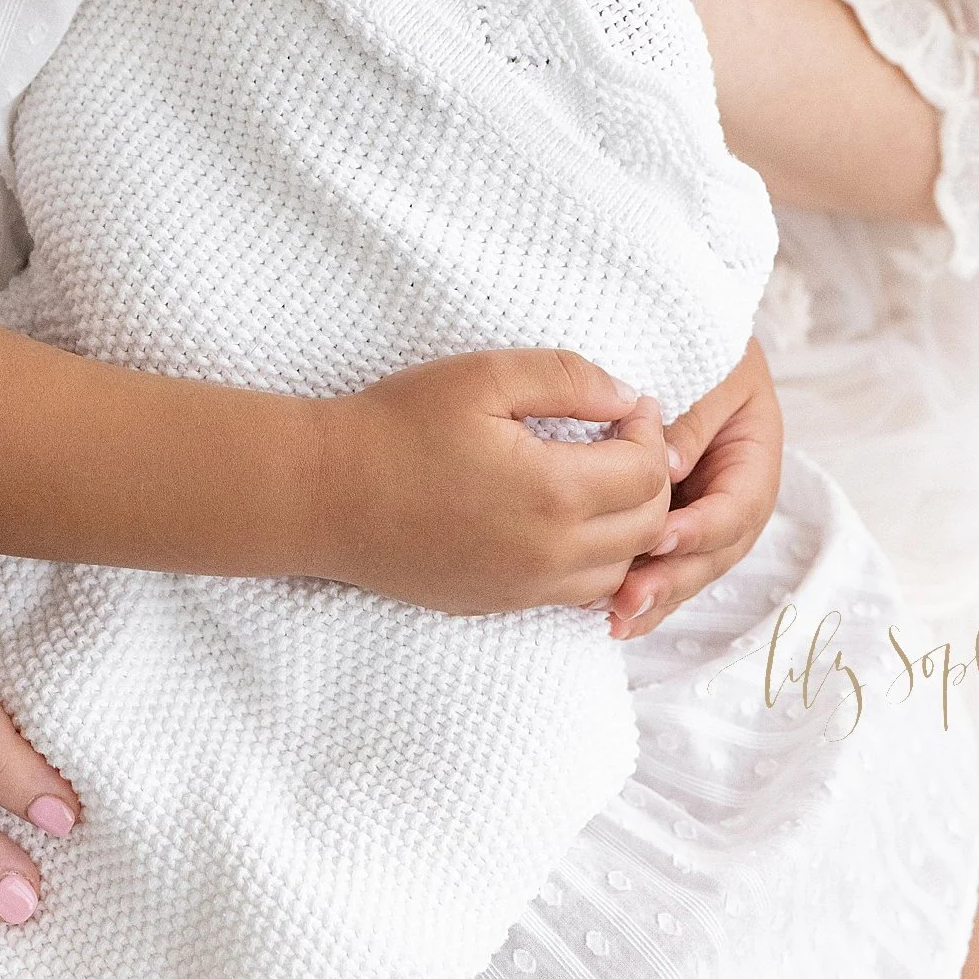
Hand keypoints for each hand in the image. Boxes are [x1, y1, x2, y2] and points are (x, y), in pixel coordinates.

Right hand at [322, 347, 671, 614]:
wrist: (326, 493)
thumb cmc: (398, 424)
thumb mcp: (484, 374)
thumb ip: (568, 378)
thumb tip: (627, 397)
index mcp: (552, 493)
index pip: (648, 474)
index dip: (651, 432)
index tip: (629, 404)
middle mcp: (549, 554)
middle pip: (647, 527)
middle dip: (651, 476)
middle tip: (622, 435)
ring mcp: (524, 589)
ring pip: (620, 569)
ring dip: (629, 524)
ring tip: (602, 476)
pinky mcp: (500, 604)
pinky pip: (576, 594)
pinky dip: (595, 559)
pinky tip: (570, 519)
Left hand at [606, 338, 783, 638]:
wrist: (690, 341)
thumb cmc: (707, 349)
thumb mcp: (716, 371)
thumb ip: (695, 417)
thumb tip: (668, 465)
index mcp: (754, 463)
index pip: (734, 508)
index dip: (699, 527)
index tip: (659, 536)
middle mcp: (732, 499)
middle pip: (712, 555)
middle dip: (672, 581)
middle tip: (628, 601)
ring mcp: (702, 516)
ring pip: (686, 568)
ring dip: (655, 596)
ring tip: (615, 619)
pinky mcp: (671, 522)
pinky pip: (660, 561)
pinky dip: (639, 587)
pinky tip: (606, 611)